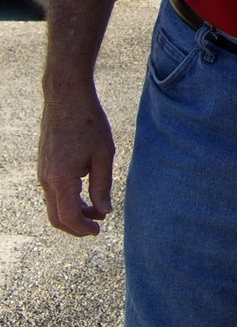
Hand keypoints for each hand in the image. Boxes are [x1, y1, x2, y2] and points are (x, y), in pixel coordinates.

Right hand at [38, 84, 114, 235]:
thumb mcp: (103, 154)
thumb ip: (102, 186)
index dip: (83, 229)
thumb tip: (104, 211)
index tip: (98, 230)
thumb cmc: (88, 122)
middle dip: (77, 226)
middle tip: (98, 224)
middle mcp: (46, 179)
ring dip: (74, 212)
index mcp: (61, 178)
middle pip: (57, 217)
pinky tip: (86, 191)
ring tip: (97, 207)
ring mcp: (42, 172)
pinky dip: (68, 199)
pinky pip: (53, 192)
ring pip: (54, 205)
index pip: (69, 217)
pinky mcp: (44, 165)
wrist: (66, 97)